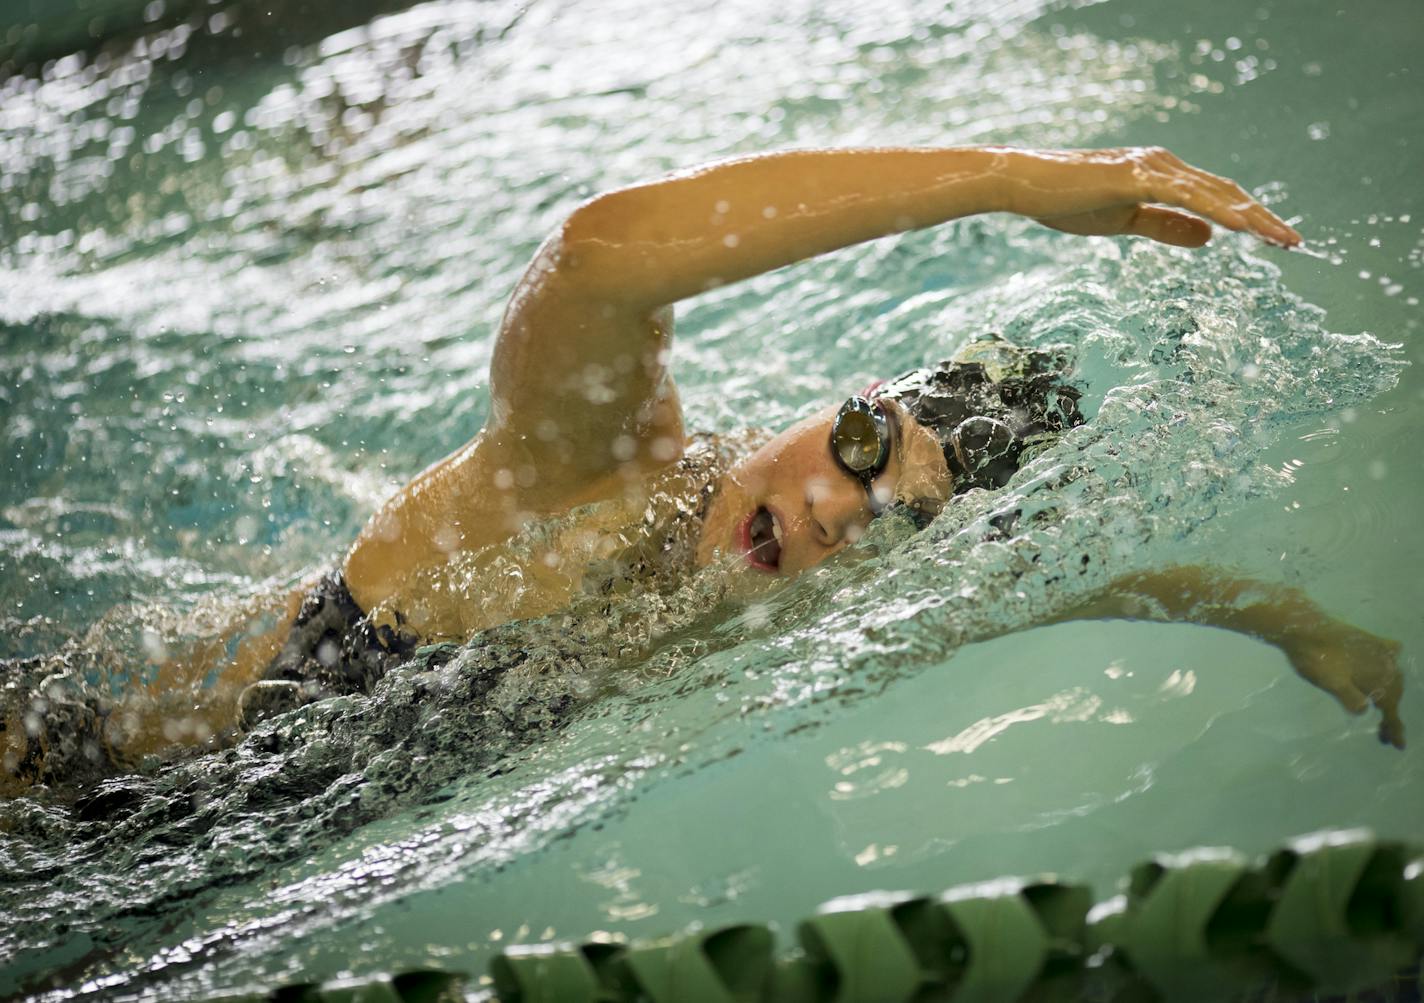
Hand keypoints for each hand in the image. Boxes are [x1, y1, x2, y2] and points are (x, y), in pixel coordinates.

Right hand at [1001, 147, 1300, 248]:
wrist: (1027, 184)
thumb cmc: (1067, 201)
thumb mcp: (1124, 221)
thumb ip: (1166, 226)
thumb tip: (1209, 239)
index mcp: (1163, 175)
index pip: (1217, 197)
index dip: (1248, 218)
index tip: (1275, 240)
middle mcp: (1166, 165)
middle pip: (1226, 193)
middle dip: (1263, 219)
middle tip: (1294, 243)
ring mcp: (1154, 167)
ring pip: (1215, 193)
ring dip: (1251, 217)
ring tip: (1279, 239)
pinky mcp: (1138, 176)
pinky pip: (1187, 194)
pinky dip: (1217, 209)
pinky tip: (1240, 227)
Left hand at [1281, 620, 1405, 747]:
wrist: (1302, 626)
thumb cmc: (1315, 657)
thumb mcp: (1331, 682)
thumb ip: (1349, 697)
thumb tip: (1365, 709)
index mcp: (1380, 675)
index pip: (1391, 708)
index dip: (1394, 728)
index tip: (1397, 746)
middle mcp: (1385, 662)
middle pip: (1393, 694)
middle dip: (1390, 714)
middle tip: (1383, 734)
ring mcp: (1377, 649)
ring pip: (1390, 677)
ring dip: (1387, 694)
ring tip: (1381, 710)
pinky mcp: (1366, 639)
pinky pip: (1386, 657)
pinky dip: (1386, 671)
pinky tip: (1384, 673)